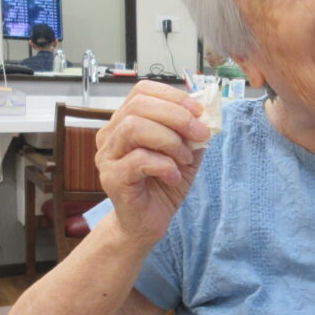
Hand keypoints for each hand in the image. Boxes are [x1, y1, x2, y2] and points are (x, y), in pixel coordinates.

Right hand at [94, 81, 211, 248]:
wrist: (146, 224)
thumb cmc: (162, 186)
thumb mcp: (185, 154)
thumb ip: (192, 134)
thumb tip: (207, 115)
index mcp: (125, 122)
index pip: (142, 91)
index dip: (173, 96)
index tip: (198, 111)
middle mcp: (110, 135)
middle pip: (138, 106)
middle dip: (177, 117)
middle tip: (199, 134)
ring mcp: (107, 156)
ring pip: (134, 128)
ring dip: (169, 140)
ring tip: (184, 159)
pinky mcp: (112, 178)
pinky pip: (138, 160)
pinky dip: (164, 165)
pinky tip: (173, 177)